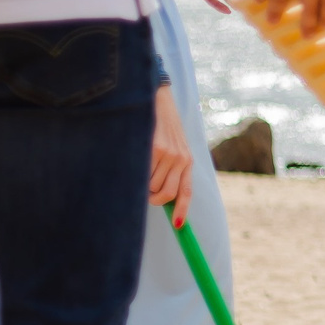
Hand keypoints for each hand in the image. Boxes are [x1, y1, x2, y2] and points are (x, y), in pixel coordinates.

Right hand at [148, 84, 192, 226]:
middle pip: (166, 195)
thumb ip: (170, 168)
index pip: (186, 192)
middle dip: (153, 199)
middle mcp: (182, 159)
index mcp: (187, 161)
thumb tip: (158, 195)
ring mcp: (169, 154)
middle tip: (144, 193)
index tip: (178, 225)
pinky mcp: (155, 148)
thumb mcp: (172, 146)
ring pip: (152, 186)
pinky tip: (137, 158)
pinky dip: (137, 173)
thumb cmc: (161, 127)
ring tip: (140, 166)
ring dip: (142, 184)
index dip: (182, 210)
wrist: (156, 99)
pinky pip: (143, 173)